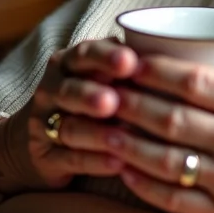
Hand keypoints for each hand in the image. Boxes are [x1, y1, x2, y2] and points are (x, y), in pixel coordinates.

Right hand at [0, 38, 137, 194]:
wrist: (41, 140)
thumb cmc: (90, 98)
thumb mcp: (104, 75)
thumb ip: (128, 64)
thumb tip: (173, 49)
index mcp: (67, 63)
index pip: (84, 54)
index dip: (106, 57)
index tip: (130, 61)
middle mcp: (50, 90)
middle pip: (69, 90)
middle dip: (91, 95)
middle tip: (113, 101)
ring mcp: (43, 124)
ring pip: (68, 127)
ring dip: (94, 132)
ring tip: (119, 136)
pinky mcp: (45, 157)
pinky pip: (69, 159)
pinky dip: (94, 161)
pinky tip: (117, 163)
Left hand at [107, 25, 213, 212]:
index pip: (195, 81)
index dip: (156, 70)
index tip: (132, 61)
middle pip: (170, 116)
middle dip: (130, 101)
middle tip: (104, 90)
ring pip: (164, 158)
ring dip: (128, 142)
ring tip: (104, 128)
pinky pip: (173, 198)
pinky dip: (144, 185)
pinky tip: (125, 170)